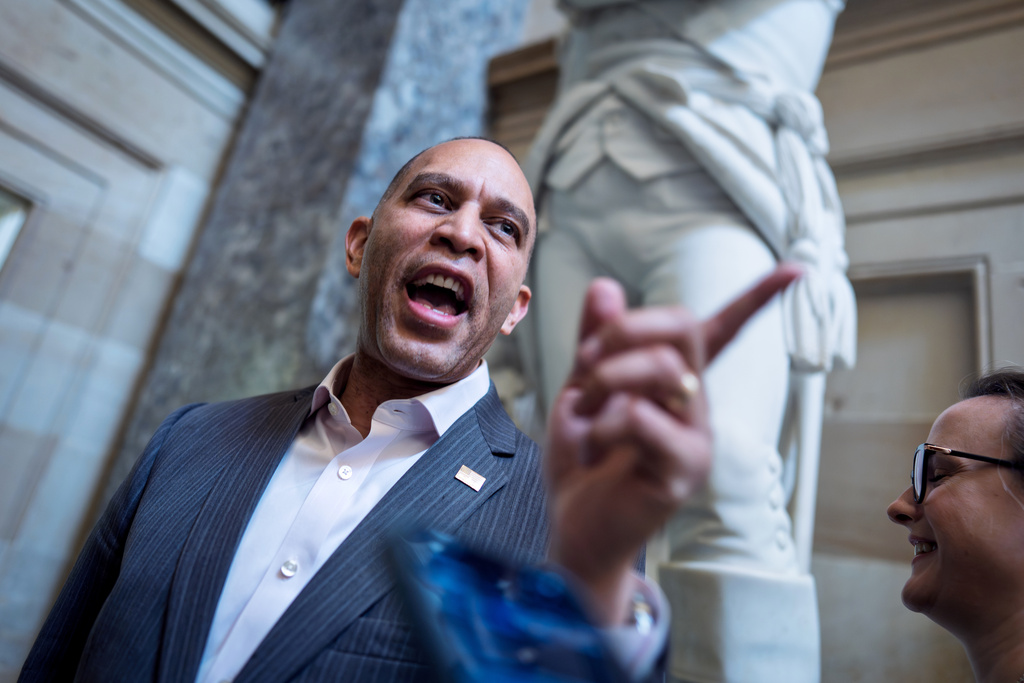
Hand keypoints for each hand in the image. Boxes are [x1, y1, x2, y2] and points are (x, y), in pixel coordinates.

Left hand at [544, 264, 802, 624]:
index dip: (758, 298)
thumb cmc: (584, 458)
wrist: (574, 524)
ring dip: (607, 380)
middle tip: (584, 363)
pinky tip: (593, 449)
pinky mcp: (685, 469)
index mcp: (678, 379)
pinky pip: (643, 417)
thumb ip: (595, 341)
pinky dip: (602, 424)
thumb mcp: (582, 388)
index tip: (796, 270)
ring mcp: (697, 436)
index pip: (724, 330)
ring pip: (665, 368)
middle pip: (682, 328)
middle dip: (624, 331)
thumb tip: (606, 285)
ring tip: (584, 413)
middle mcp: (697, 403)